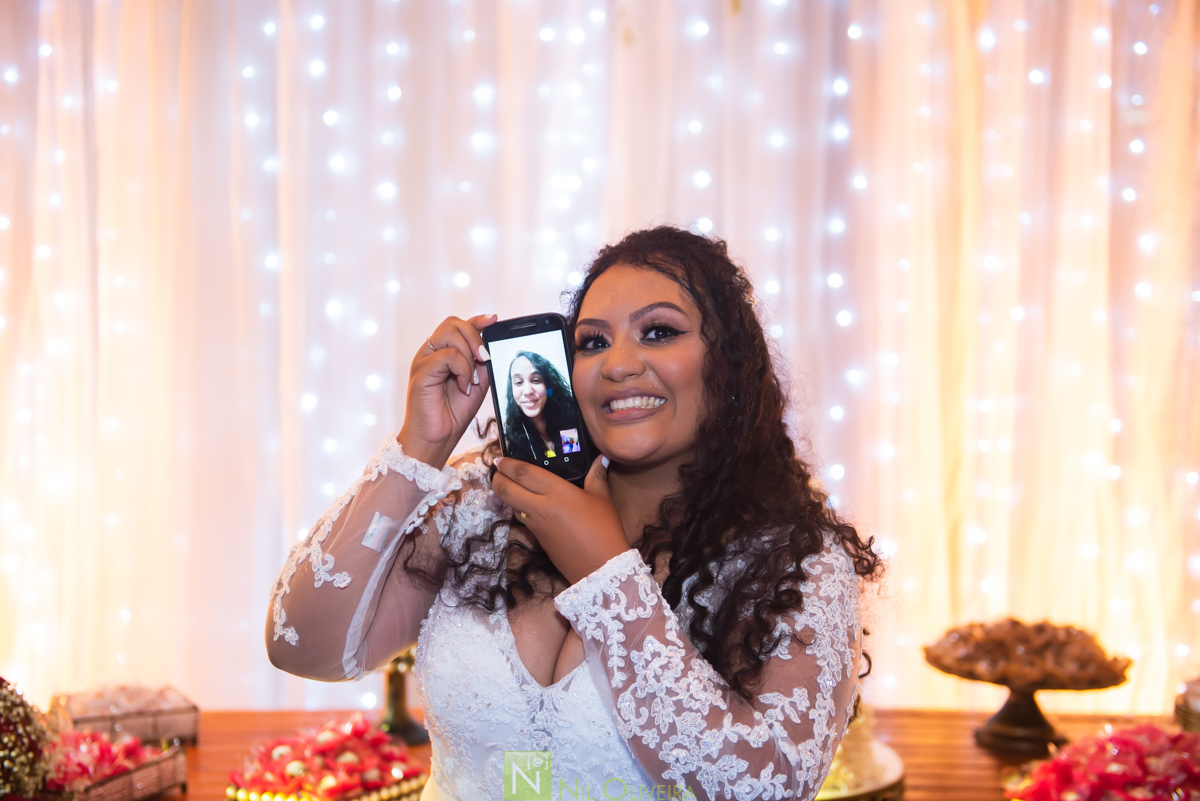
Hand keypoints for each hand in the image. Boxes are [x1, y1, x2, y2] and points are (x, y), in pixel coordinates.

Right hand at [398, 314, 495, 466]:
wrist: (437, 438)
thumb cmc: (454, 412)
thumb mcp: (477, 382)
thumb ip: (482, 361)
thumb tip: (490, 341)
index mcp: (441, 353)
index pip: (457, 325)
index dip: (477, 320)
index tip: (494, 320)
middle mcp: (429, 353)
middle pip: (453, 324)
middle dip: (475, 338)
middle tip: (484, 360)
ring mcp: (423, 361)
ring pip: (449, 335)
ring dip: (469, 355)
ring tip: (471, 379)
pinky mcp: (420, 372)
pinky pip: (447, 355)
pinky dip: (462, 369)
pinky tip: (463, 386)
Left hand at [491, 455, 629, 584]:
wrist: (599, 566)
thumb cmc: (604, 529)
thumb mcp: (602, 498)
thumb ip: (597, 476)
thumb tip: (602, 458)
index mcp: (556, 491)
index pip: (524, 473)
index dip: (508, 465)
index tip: (499, 459)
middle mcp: (540, 506)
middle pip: (506, 490)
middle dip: (497, 478)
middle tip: (497, 470)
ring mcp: (535, 523)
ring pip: (511, 504)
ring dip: (505, 493)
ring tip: (509, 484)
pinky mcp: (536, 538)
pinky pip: (521, 517)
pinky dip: (517, 507)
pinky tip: (525, 503)